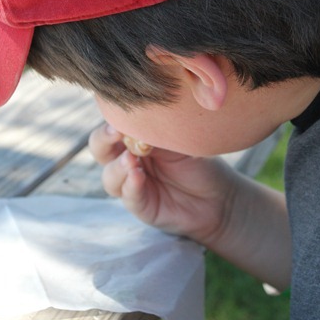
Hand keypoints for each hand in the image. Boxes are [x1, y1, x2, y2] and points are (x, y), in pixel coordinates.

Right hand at [88, 123, 239, 247]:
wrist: (219, 197)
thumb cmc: (198, 162)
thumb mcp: (179, 139)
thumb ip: (158, 130)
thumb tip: (142, 113)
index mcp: (133, 140)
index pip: (111, 126)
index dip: (111, 120)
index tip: (120, 113)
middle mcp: (127, 160)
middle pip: (100, 149)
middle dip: (103, 140)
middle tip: (115, 133)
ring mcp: (131, 184)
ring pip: (109, 176)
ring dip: (118, 167)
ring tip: (131, 160)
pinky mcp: (140, 205)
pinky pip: (128, 196)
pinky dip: (131, 185)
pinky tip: (137, 176)